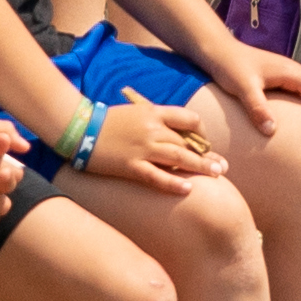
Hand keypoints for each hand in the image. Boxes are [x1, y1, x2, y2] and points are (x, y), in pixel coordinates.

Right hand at [82, 98, 223, 187]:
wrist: (78, 127)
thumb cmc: (105, 120)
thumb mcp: (133, 112)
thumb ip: (154, 119)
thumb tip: (174, 131)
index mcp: (153, 112)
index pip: (189, 119)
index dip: (201, 132)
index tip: (203, 143)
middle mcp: (152, 129)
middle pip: (188, 142)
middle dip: (207, 155)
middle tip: (222, 167)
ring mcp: (142, 148)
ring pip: (179, 158)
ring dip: (200, 167)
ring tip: (216, 174)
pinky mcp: (131, 166)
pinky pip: (157, 176)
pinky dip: (173, 183)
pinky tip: (187, 189)